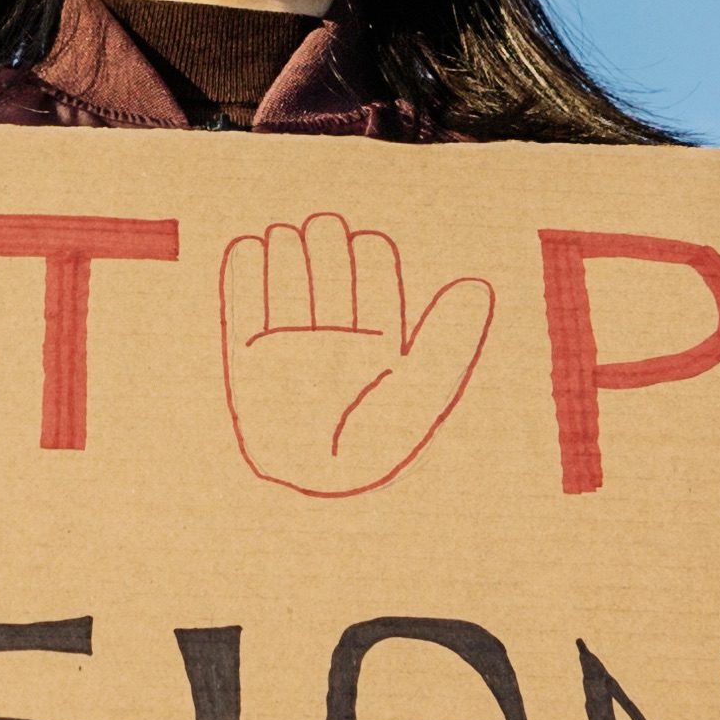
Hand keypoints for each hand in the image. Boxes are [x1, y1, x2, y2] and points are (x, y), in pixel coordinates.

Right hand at [218, 212, 492, 496]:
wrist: (317, 492)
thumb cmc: (377, 447)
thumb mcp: (421, 393)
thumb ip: (449, 341)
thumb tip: (477, 287)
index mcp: (379, 345)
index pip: (374, 278)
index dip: (370, 252)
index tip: (368, 245)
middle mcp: (334, 342)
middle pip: (329, 272)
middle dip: (324, 243)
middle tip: (323, 228)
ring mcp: (290, 350)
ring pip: (287, 283)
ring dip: (285, 252)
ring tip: (286, 234)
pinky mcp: (248, 364)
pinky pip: (242, 311)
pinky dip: (243, 276)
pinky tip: (250, 247)